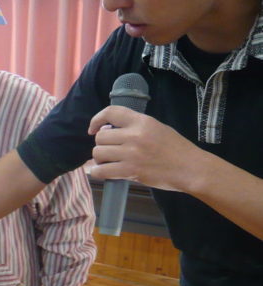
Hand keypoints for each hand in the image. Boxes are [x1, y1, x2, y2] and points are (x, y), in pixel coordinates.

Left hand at [88, 106, 202, 191]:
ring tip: (109, 162)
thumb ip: (135, 127)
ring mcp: (131, 153)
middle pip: (100, 137)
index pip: (111, 112)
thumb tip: (110, 131)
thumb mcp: (157, 128)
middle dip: (101, 145)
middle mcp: (134, 135)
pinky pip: (101, 171)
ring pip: (98, 153)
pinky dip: (98, 173)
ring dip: (100, 159)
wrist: (191, 169)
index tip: (93, 129)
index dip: (97, 120)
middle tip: (110, 151)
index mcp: (142, 121)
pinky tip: (104, 172)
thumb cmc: (176, 149)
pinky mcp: (130, 171)